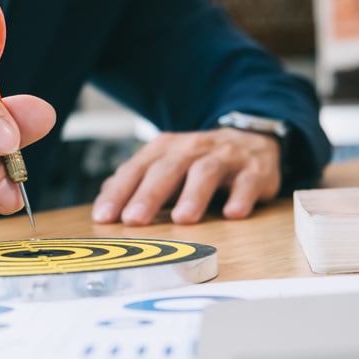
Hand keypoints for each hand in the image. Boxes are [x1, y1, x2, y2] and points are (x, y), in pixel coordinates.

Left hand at [91, 128, 281, 225]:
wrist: (250, 139)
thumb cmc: (198, 161)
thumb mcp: (165, 164)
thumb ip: (136, 181)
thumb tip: (104, 199)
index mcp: (164, 149)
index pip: (136, 169)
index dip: (119, 193)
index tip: (104, 217)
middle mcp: (191, 149)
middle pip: (167, 169)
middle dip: (149, 194)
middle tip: (134, 219)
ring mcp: (224, 157)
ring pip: (206, 172)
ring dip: (193, 195)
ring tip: (182, 219)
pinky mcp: (254, 170)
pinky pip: (248, 182)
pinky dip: (241, 197)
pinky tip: (233, 213)